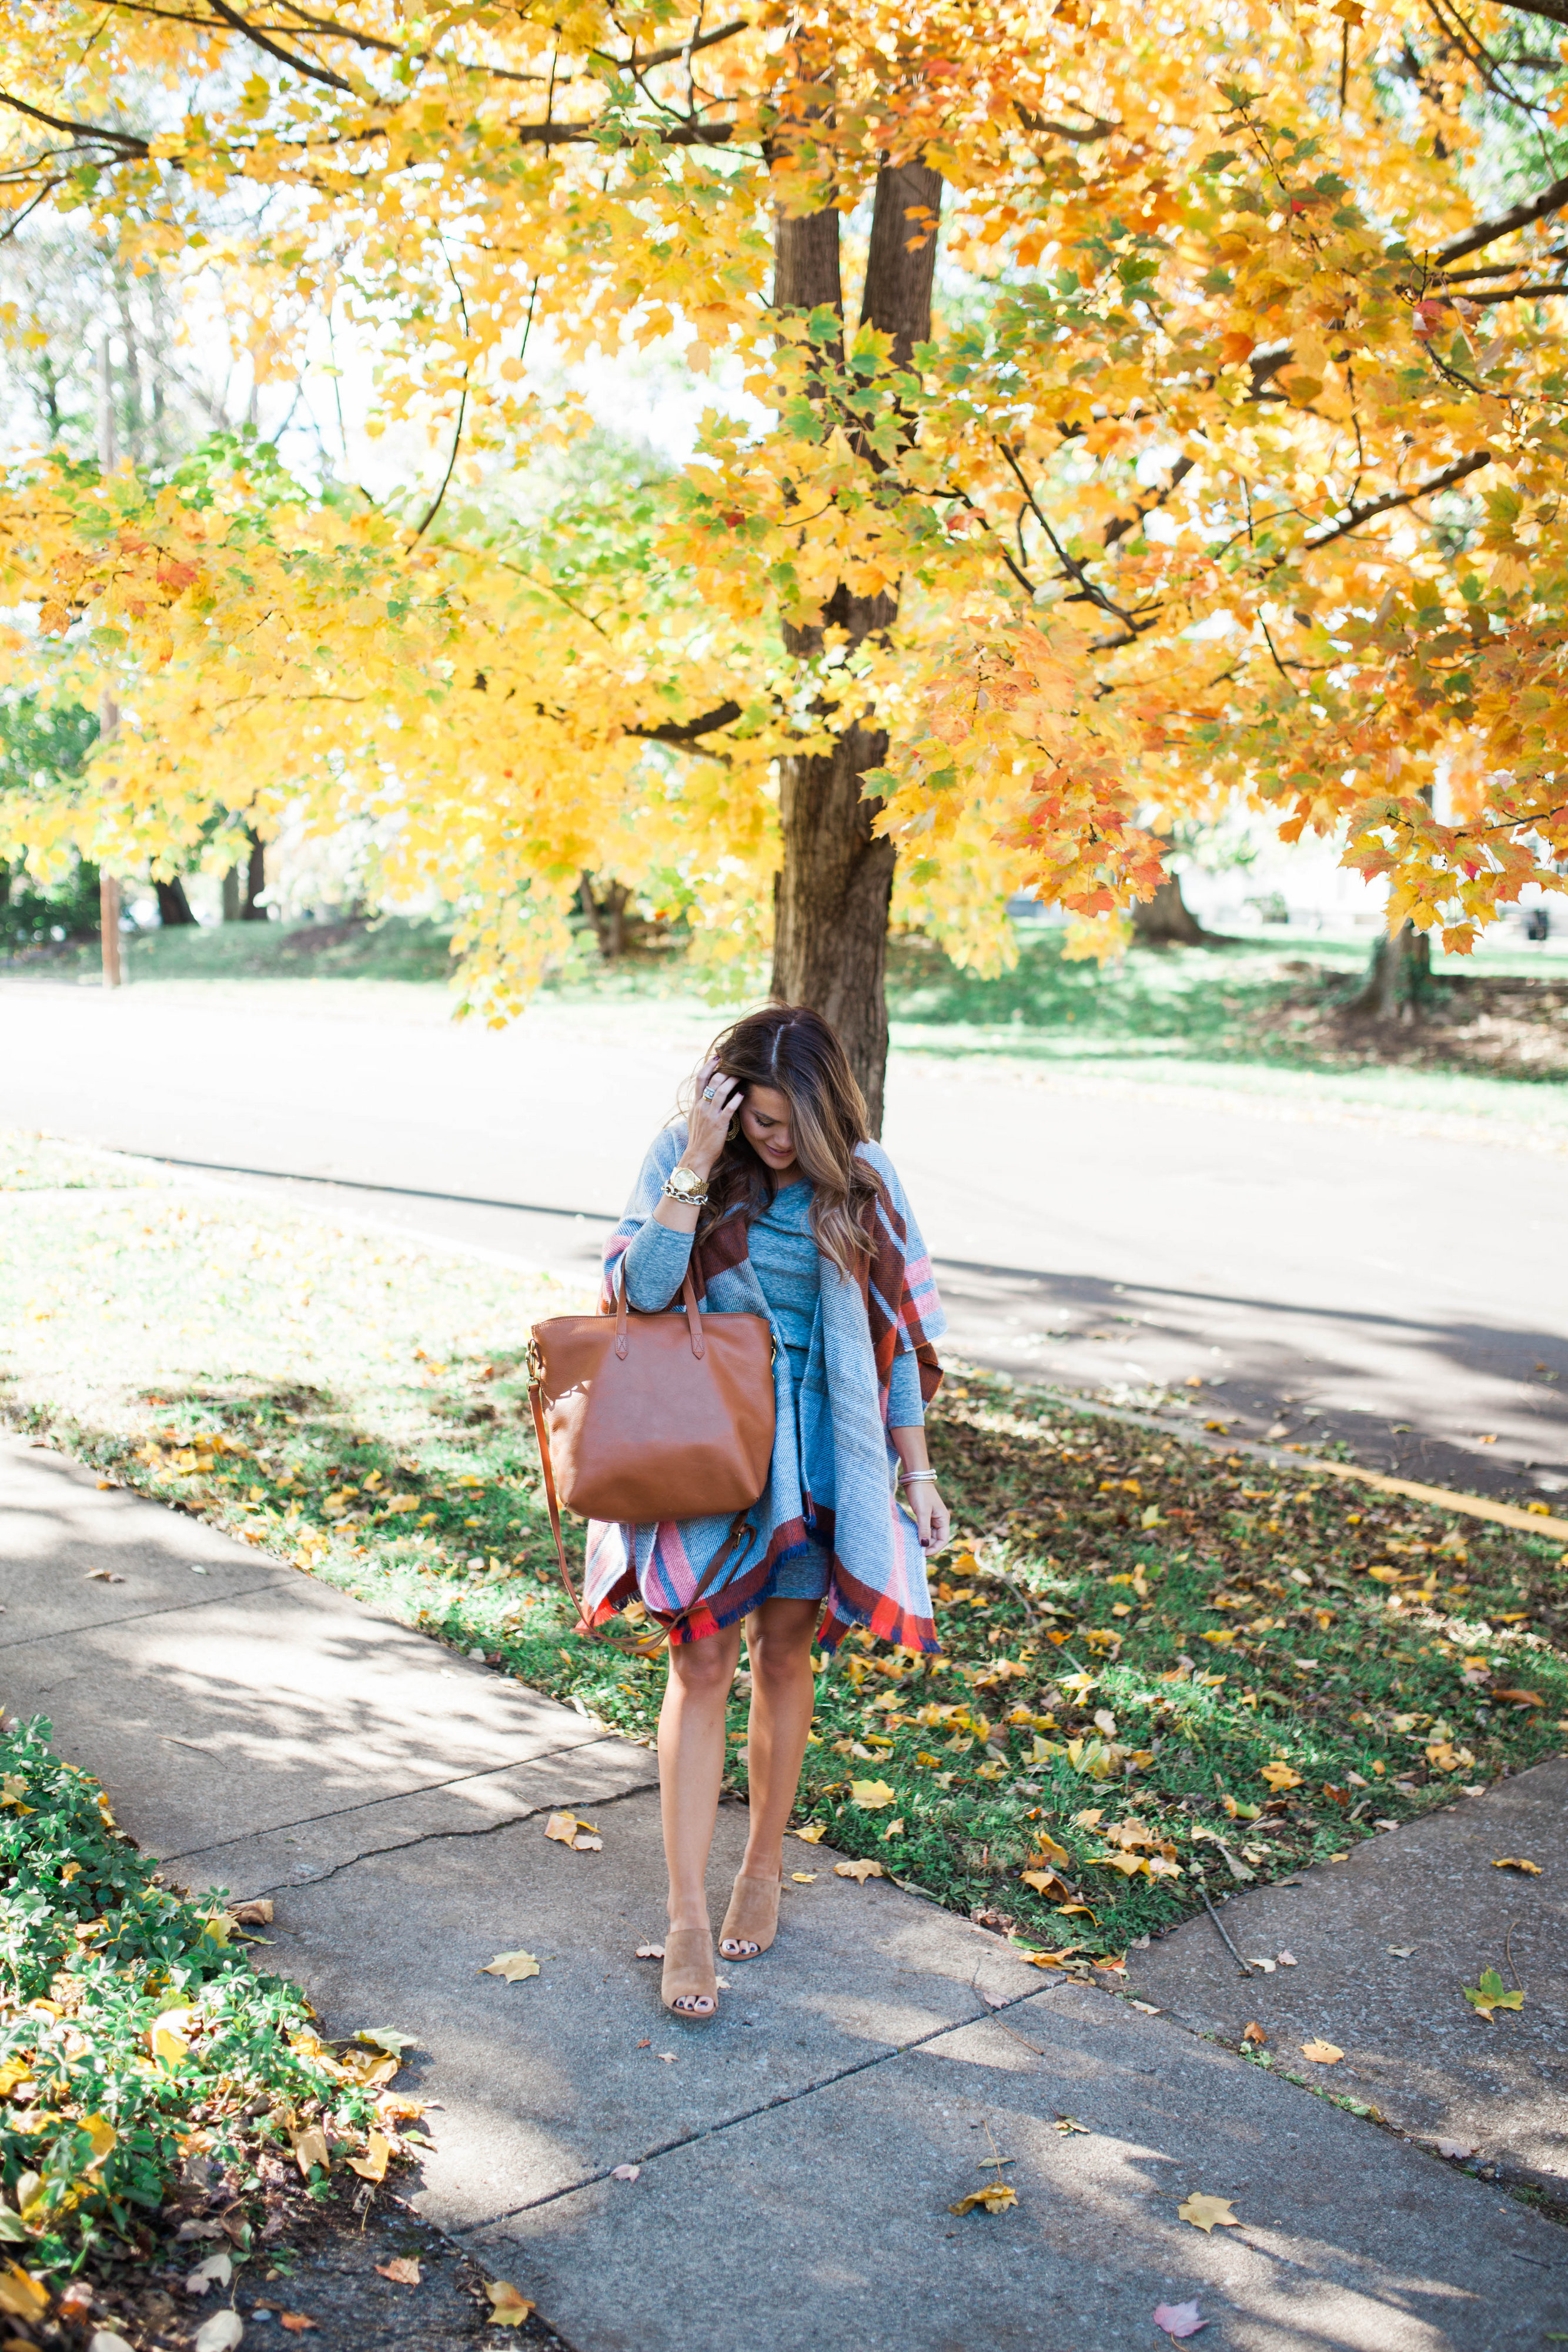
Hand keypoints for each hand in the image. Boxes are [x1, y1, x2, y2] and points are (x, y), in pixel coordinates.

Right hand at [685, 1058, 742, 1177]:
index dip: (708, 1066)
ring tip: (741, 1076)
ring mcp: (710, 1115)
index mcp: (696, 1104)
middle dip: (724, 1071)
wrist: (697, 1155)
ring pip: (721, 1091)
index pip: (700, 1079)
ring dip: (732, 1081)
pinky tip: (743, 1094)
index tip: (717, 1057)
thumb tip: (706, 1097)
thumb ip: (700, 1106)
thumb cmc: (698, 1138)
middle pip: (712, 1082)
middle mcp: (701, 1106)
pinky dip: (737, 1099)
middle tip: (735, 1065)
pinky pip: (729, 1107)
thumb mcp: (695, 1119)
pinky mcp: (719, 1124)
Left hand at [906, 1478, 950, 1554]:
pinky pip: (924, 1529)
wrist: (915, 1477)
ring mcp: (932, 1518)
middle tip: (915, 1552)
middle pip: (936, 1539)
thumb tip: (924, 1545)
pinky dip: (919, 1535)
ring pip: (929, 1535)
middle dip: (927, 1546)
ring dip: (923, 1541)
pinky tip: (912, 1538)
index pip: (943, 1540)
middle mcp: (940, 1520)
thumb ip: (924, 1529)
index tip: (923, 1554)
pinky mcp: (925, 1516)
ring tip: (913, 1546)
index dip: (934, 1549)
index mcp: (943, 1519)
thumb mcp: (922, 1512)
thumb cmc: (921, 1493)